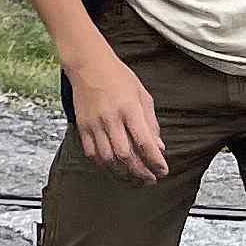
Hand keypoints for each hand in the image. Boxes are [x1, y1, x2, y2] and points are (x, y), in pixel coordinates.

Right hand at [68, 50, 168, 181]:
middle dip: (140, 172)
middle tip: (150, 180)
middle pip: (125, 155)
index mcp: (130, 109)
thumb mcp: (143, 95)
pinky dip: (104, 165)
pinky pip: (92, 153)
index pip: (144, 142)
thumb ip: (151, 123)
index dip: (154, 160)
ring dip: (122, 173)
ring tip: (134, 179)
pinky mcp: (83, 126)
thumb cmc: (119, 78)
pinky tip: (114, 169)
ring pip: (108, 158)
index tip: (163, 171)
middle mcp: (111, 118)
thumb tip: (159, 148)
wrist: (89, 65)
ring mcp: (95, 123)